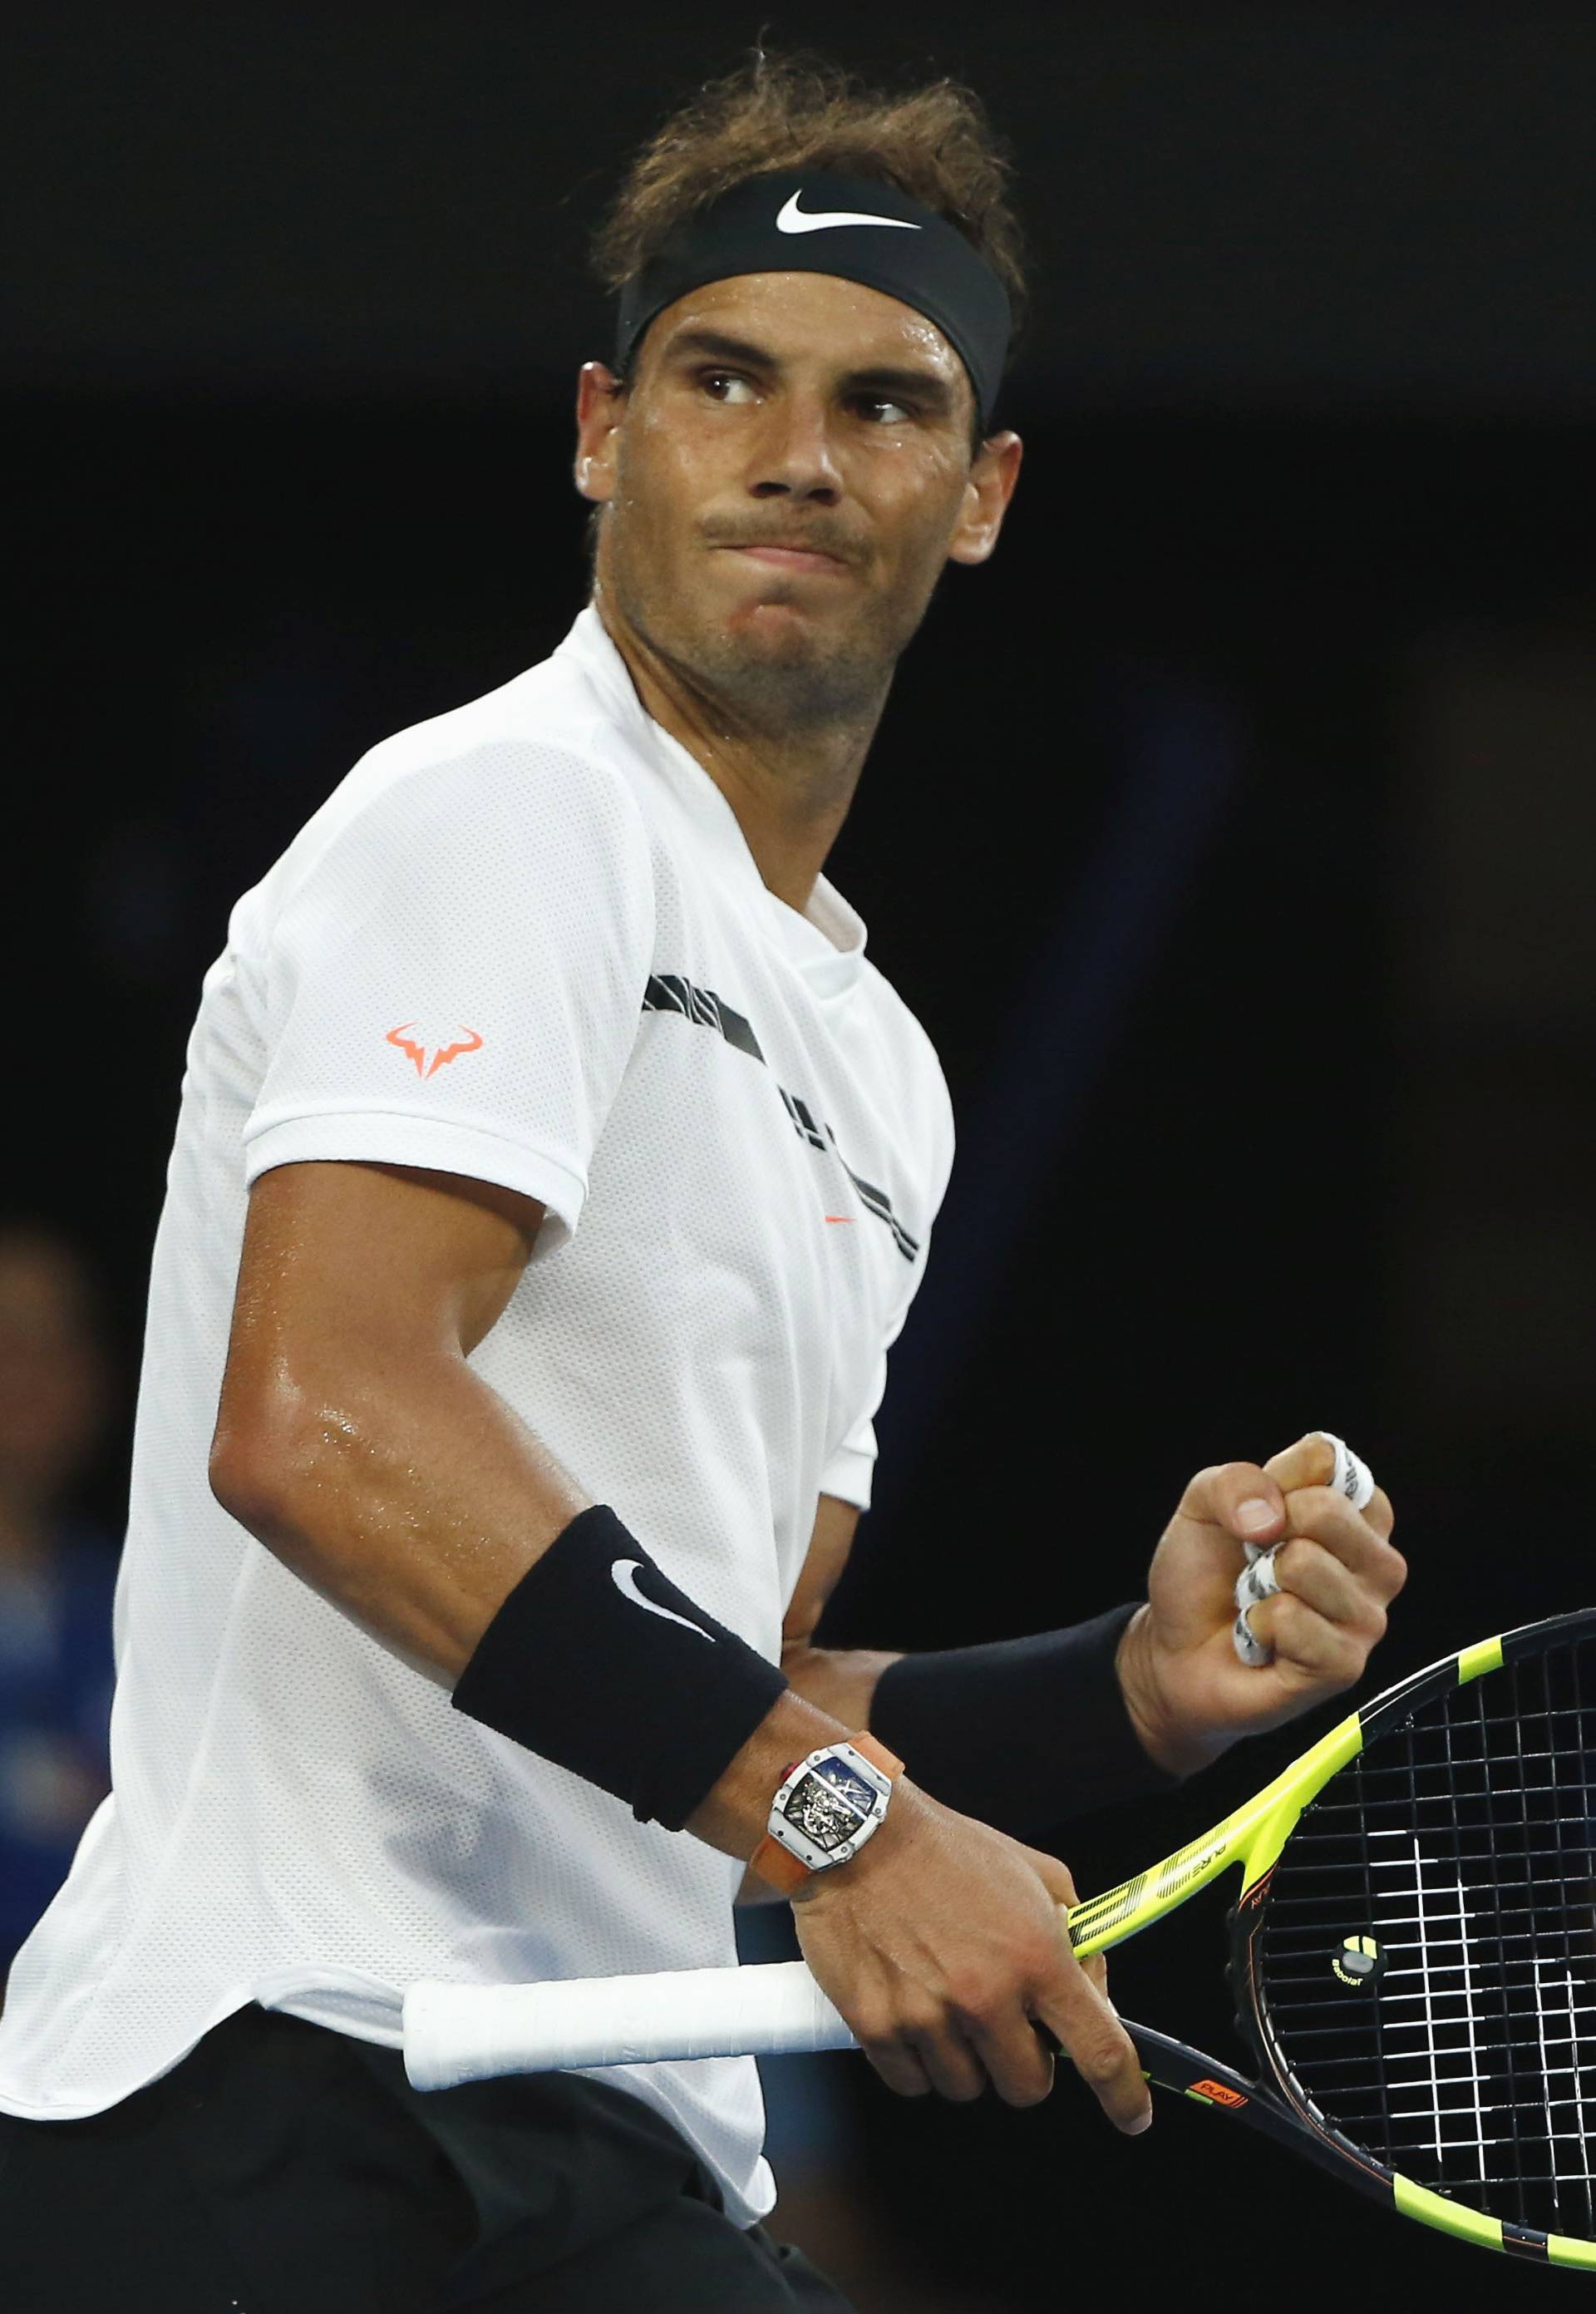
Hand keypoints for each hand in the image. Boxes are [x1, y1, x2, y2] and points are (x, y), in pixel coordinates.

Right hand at [789, 1783, 1150, 2130]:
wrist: (859, 1833)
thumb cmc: (947, 1849)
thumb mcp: (1036, 1871)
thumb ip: (1078, 1935)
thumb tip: (1096, 1996)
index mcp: (1036, 1957)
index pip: (1099, 2051)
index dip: (1124, 2096)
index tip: (1132, 2116)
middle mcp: (986, 1995)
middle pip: (1028, 2087)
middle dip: (1025, 2062)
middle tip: (1003, 2022)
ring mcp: (929, 2016)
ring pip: (967, 2088)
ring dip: (967, 2060)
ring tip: (947, 2005)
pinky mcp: (877, 2026)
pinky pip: (912, 2083)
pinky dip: (917, 2061)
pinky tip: (912, 2013)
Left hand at [1117, 1431, 1404, 1774]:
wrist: (1175, 1650)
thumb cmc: (1204, 1576)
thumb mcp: (1203, 1505)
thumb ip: (1236, 1483)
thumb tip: (1272, 1512)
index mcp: (1356, 1512)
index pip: (1329, 1459)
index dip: (1275, 1479)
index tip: (1257, 1514)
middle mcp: (1375, 1562)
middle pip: (1326, 1509)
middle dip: (1266, 1533)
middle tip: (1255, 1563)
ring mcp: (1367, 1616)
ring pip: (1305, 1564)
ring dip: (1258, 1584)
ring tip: (1260, 1602)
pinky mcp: (1345, 1664)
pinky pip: (1291, 1619)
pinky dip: (1257, 1625)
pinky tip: (1263, 1639)